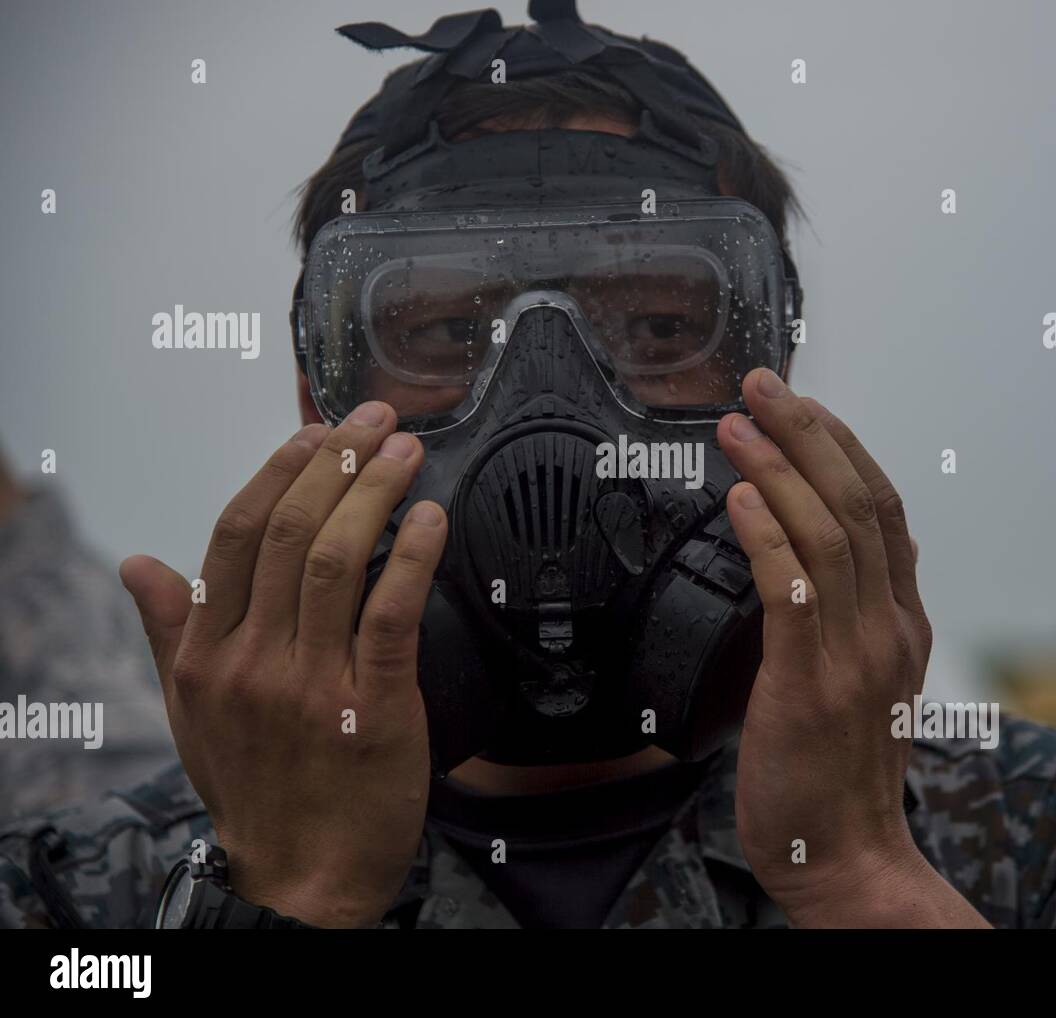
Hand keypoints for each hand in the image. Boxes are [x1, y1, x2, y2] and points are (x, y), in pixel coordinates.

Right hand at [120, 402, 444, 927]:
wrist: (304, 877)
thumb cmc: (256, 788)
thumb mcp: (193, 712)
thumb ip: (170, 629)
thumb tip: (138, 562)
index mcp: (205, 654)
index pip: (233, 535)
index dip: (278, 472)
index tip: (315, 431)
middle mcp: (250, 662)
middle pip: (288, 533)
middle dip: (335, 463)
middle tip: (374, 420)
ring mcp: (309, 684)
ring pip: (335, 561)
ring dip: (374, 494)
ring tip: (404, 452)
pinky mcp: (371, 707)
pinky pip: (390, 614)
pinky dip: (411, 558)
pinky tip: (431, 518)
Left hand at [718, 369, 987, 927]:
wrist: (846, 858)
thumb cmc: (841, 770)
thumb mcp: (871, 680)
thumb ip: (864, 612)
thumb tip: (854, 550)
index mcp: (903, 621)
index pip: (882, 508)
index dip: (842, 446)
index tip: (801, 404)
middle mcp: (890, 628)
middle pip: (858, 503)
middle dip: (809, 433)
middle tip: (764, 385)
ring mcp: (856, 656)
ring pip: (828, 534)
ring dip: (779, 469)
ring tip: (737, 426)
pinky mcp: (809, 684)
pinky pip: (793, 593)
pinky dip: (767, 537)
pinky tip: (740, 498)